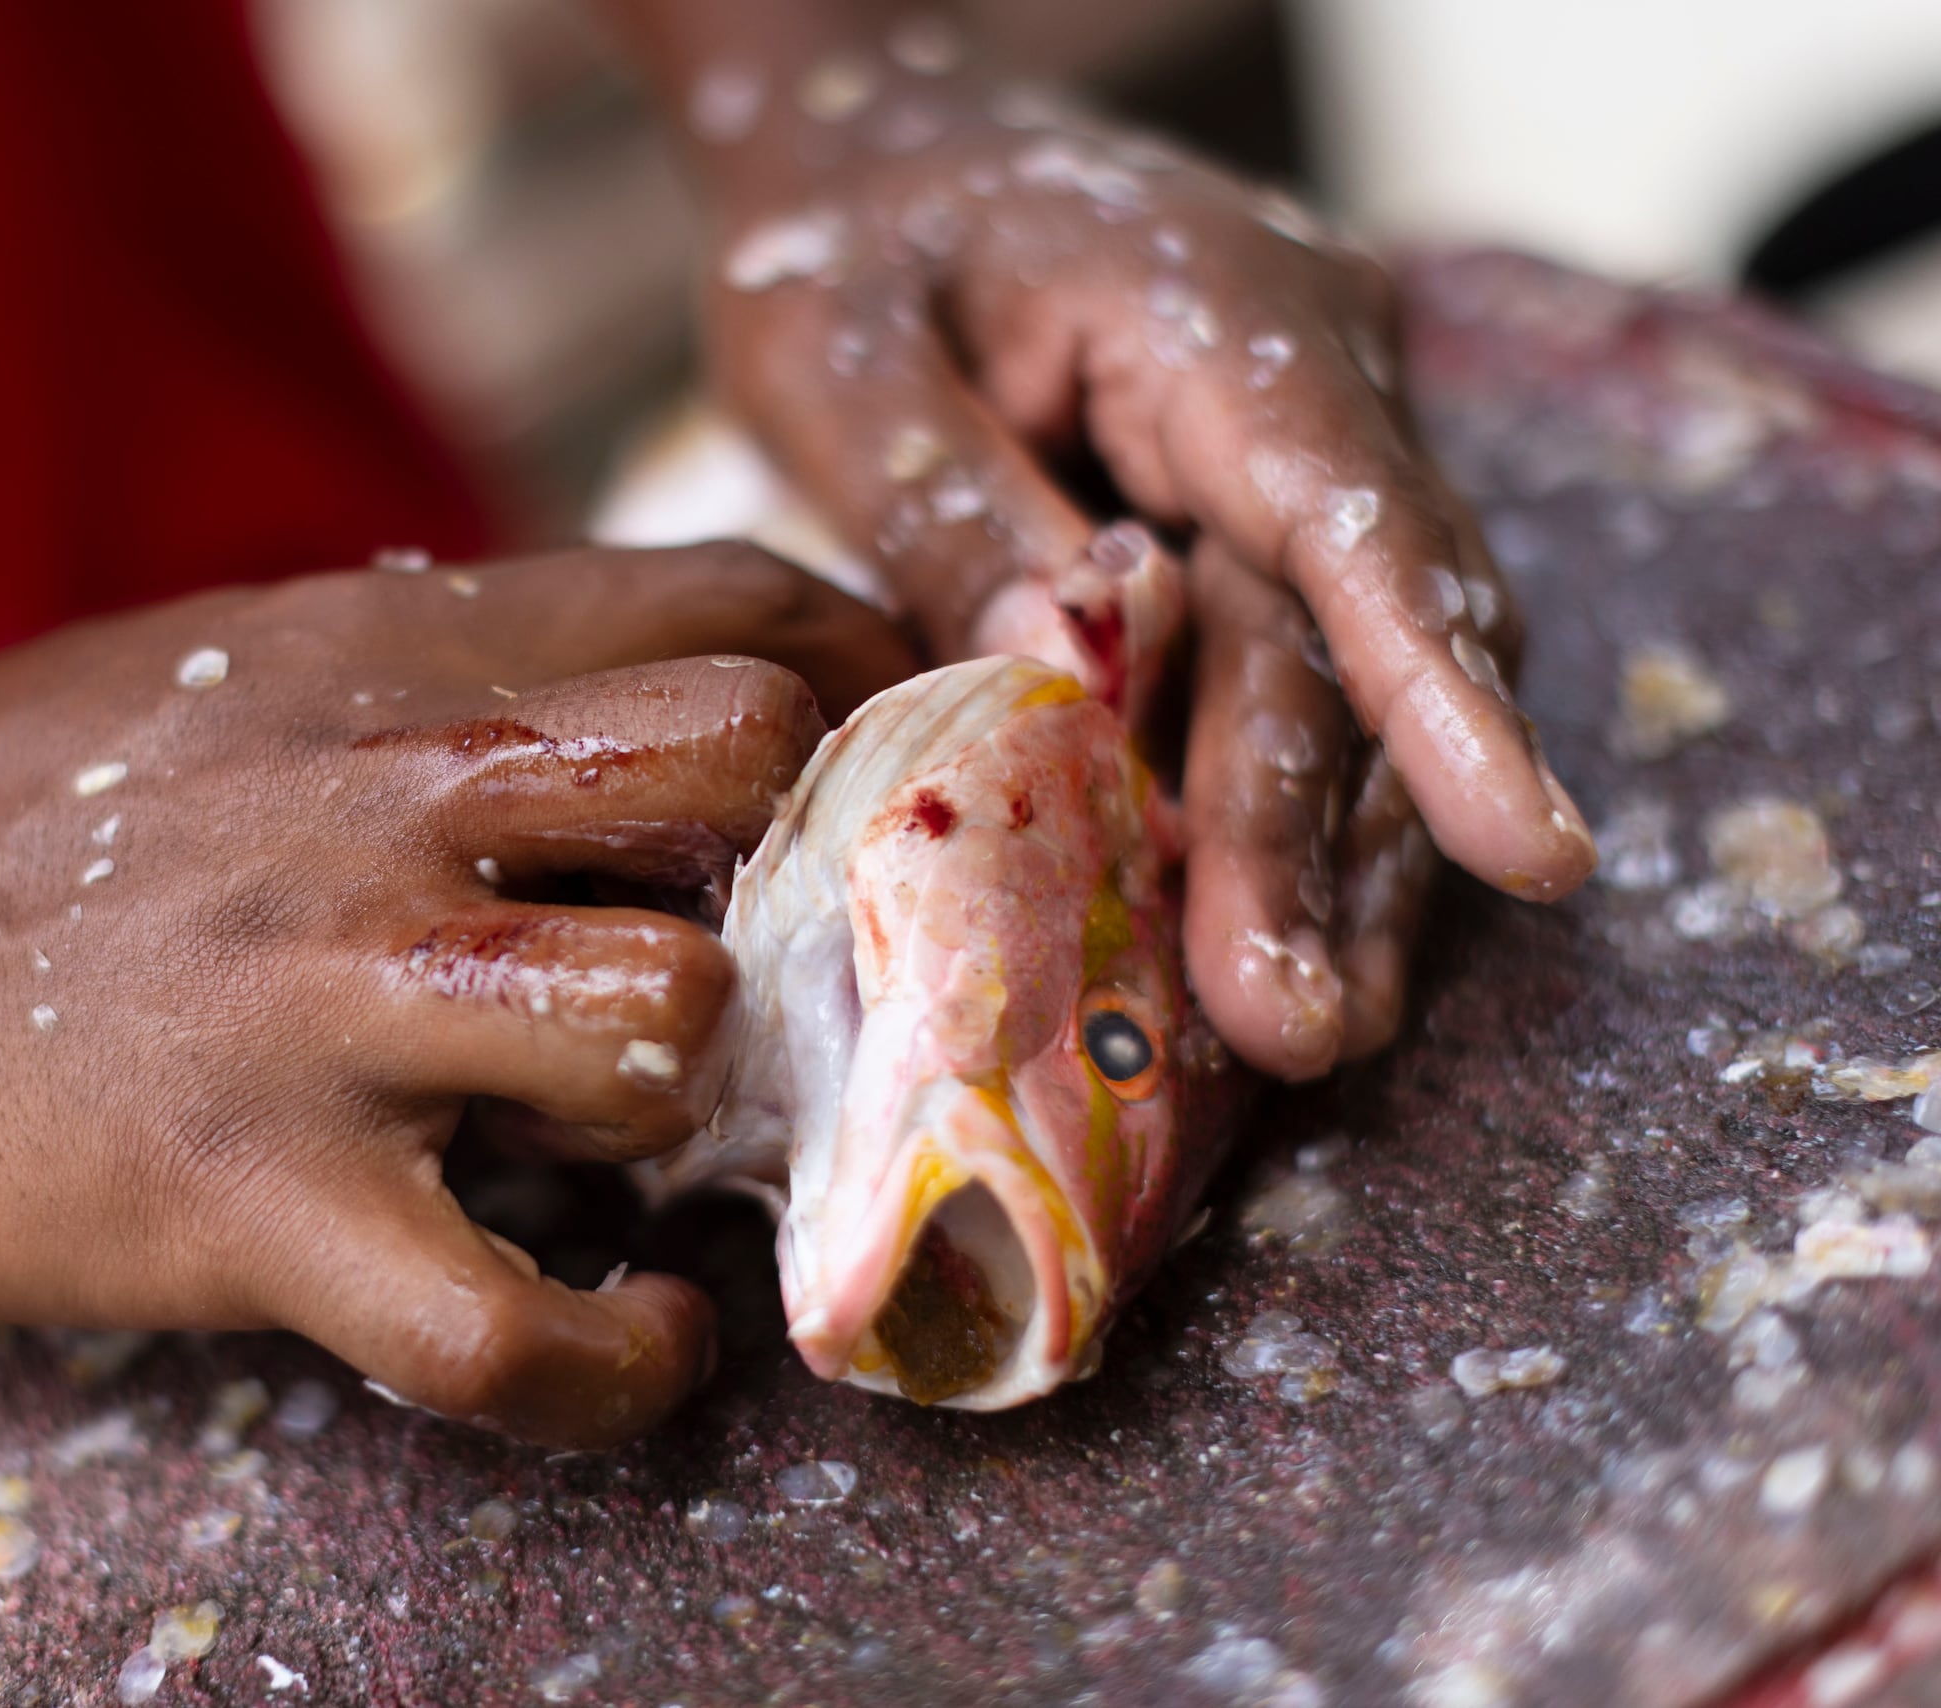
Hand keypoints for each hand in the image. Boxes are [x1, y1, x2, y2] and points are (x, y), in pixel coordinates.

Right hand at [0, 547, 912, 1445]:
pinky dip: (616, 1362)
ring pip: (665, 1016)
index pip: (742, 602)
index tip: (902, 786)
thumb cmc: (3, 807)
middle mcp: (394, 794)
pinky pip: (513, 1325)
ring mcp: (328, 995)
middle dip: (818, 875)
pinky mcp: (250, 1198)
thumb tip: (643, 725)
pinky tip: (635, 1334)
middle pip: (754, 762)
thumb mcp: (245, 665)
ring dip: (704, 1100)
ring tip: (662, 1150)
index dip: (879, 685)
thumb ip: (449, 673)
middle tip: (797, 977)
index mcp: (403, 653)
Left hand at [695, 69, 1595, 1078]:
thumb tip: (1060, 670)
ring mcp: (1296, 465)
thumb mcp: (842, 350)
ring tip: (1309, 1029)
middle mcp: (1306, 391)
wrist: (880, 147)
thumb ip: (947, 502)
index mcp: (1219, 314)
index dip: (1436, 689)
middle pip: (1347, 638)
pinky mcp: (1258, 535)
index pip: (1351, 512)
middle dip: (1327, 841)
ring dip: (1335, 862)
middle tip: (1298, 1023)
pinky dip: (1281, 818)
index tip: (1524, 847)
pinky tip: (1266, 944)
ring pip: (1352, 684)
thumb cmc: (849, 232)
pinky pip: (1295, 685)